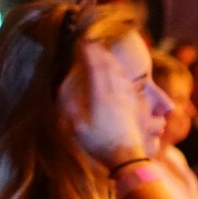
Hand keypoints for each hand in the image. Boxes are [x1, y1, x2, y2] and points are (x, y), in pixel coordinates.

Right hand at [57, 39, 148, 168]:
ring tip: (101, 52)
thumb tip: (63, 87)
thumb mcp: (75, 125)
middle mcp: (116, 89)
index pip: (94, 63)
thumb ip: (68, 103)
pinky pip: (127, 80)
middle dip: (98, 50)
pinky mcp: (134, 103)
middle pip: (108, 62)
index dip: (86, 50)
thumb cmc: (98, 142)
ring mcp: (128, 95)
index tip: (78, 41)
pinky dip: (119, 71)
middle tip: (89, 42)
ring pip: (119, 70)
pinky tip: (117, 71)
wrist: (127, 157)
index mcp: (101, 92)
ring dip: (110, 59)